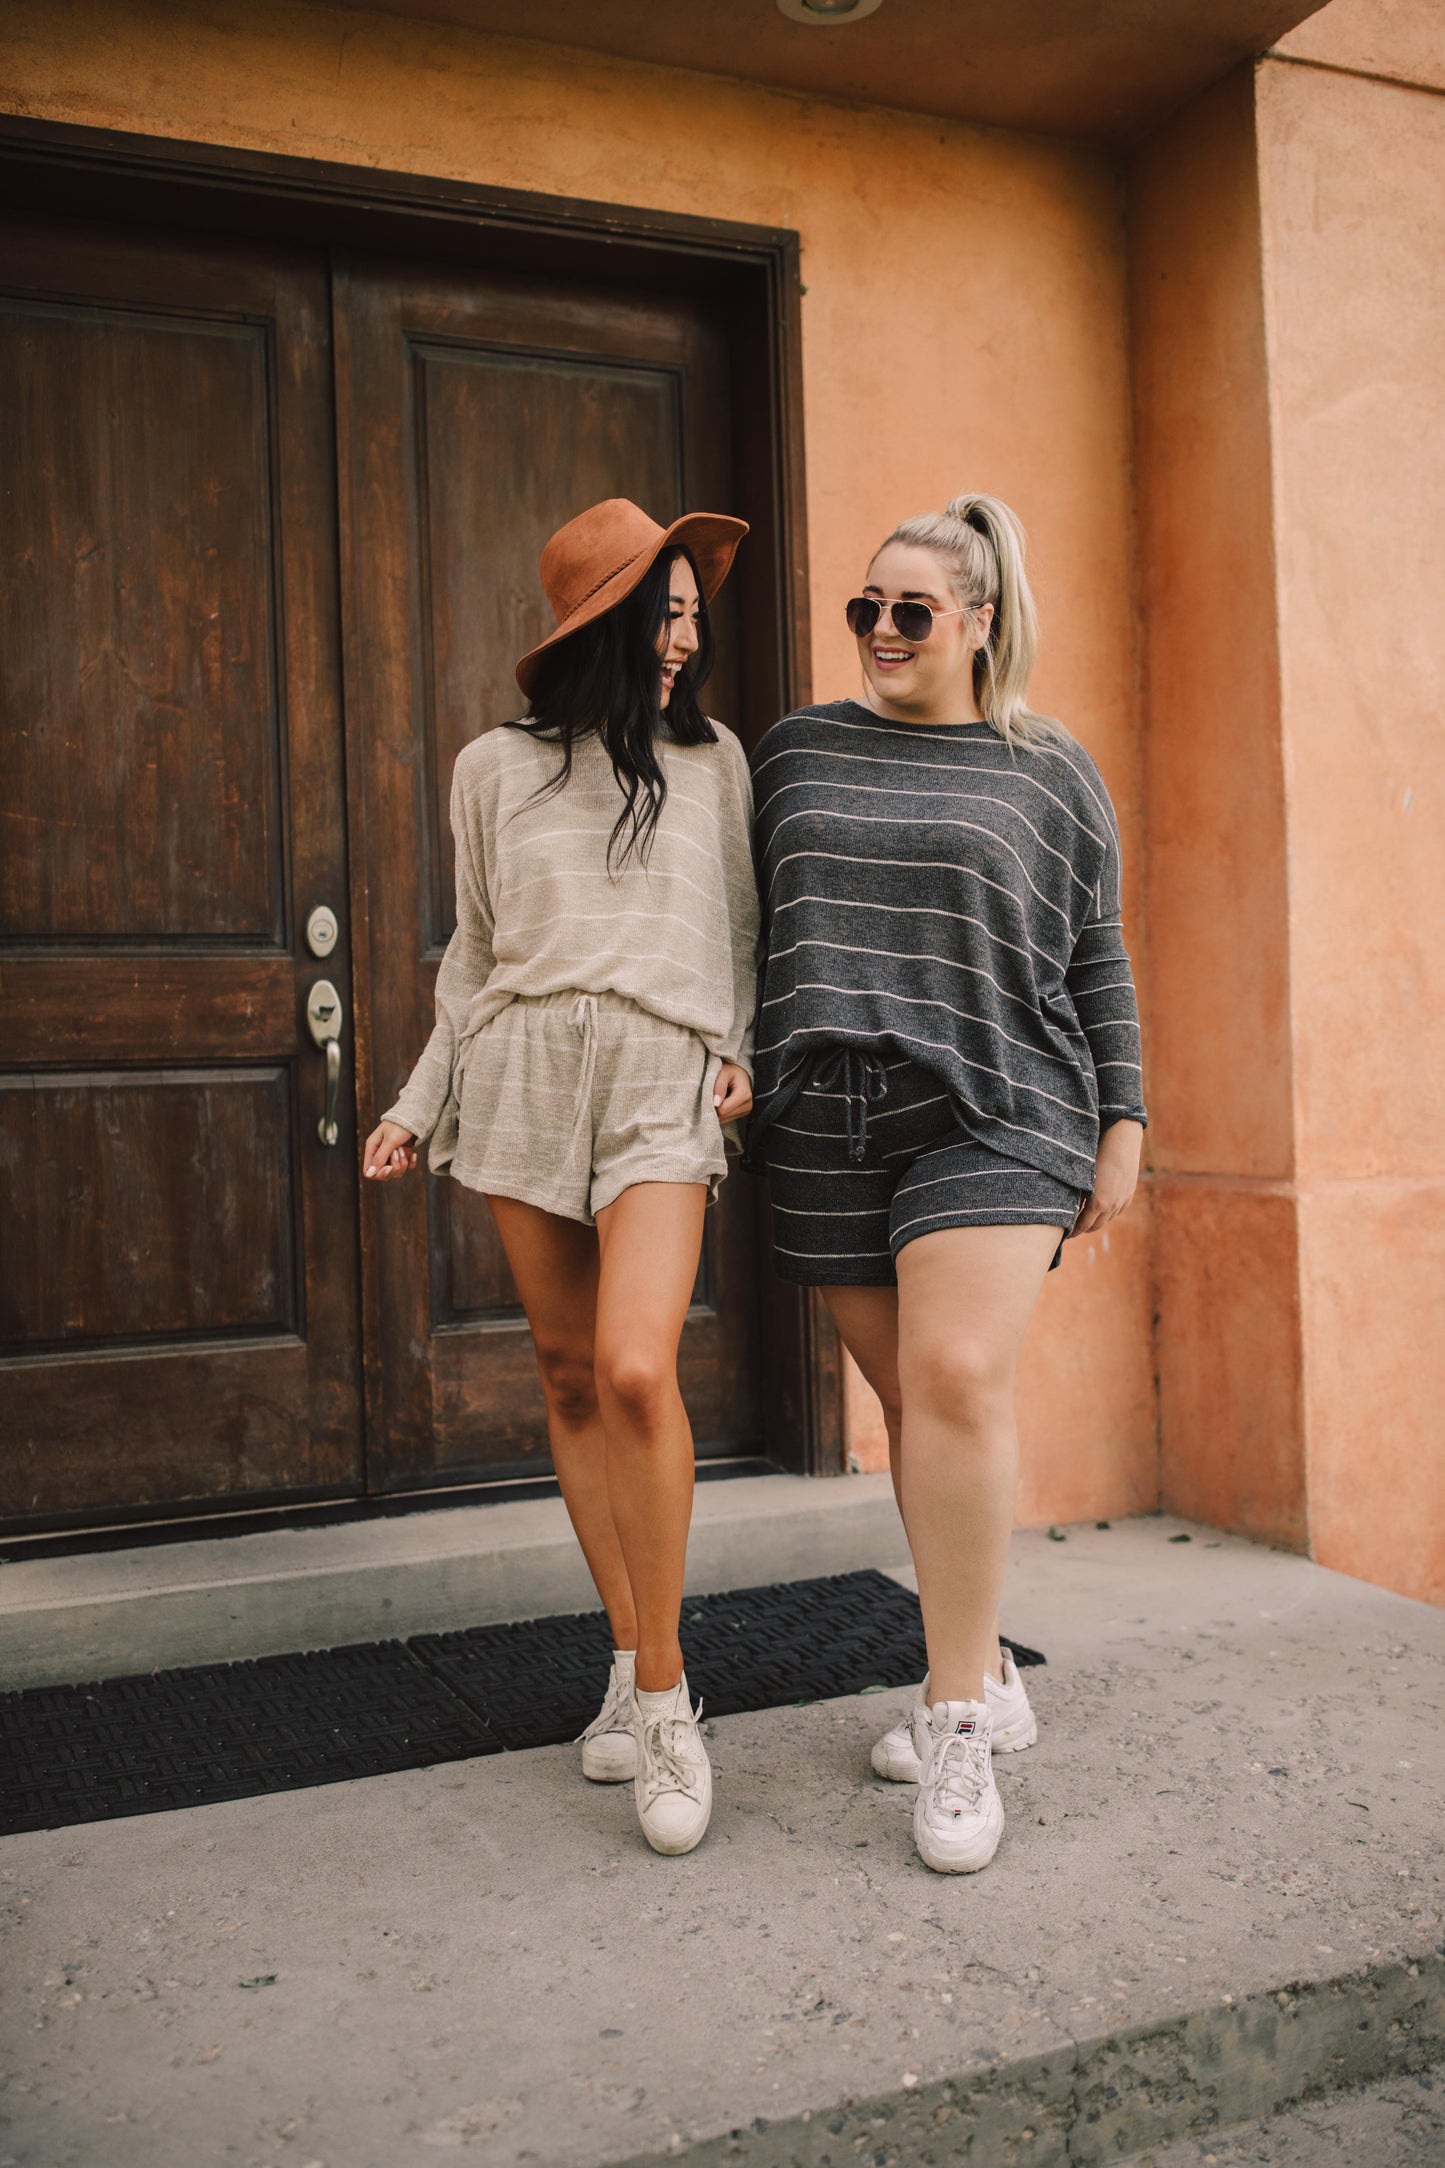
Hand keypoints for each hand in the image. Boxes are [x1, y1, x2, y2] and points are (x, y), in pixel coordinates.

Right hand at [362, 1119, 417, 1181]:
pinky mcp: (402, 1155)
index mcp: (372, 1149)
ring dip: (403, 1164)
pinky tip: (414, 1154)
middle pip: (383, 1174)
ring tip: (405, 1149)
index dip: (379, 1174)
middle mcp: (380, 1154)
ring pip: (395, 1172)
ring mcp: (391, 1156)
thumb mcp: (390, 1141)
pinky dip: (411, 1163)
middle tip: (399, 1153)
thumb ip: (380, 1157)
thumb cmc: (399, 1126)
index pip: (369, 1171)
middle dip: (394, 1167)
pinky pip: (406, 1168)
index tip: (388, 1168)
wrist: (414, 1116)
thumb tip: (370, 1174)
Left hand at [713, 1063, 753, 1124]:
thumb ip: (719, 1086)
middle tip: (710, 1095)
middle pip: (723, 1117)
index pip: (723, 1110)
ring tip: (716, 1097)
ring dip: (716, 1111)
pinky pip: (726, 1119)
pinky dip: (720, 1112)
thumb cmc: (731, 1071)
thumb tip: (716, 1103)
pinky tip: (720, 1102)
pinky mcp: (742, 1114)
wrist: (740, 1072)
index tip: (707, 1094)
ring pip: (724, 1120)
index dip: (712, 1104)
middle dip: (713, 1108)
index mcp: (744, 1095)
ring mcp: (746, 1111)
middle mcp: (747, 1105)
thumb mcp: (724, 1072)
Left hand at [1074, 1118, 1141, 1235]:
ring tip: (1086, 1219)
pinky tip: (1102, 1209)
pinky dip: (1108, 1213)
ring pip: (1107, 1219)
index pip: (1082, 1225)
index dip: (1073, 1231)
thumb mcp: (1082, 1176)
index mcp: (1098, 1203)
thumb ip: (1076, 1194)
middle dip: (1083, 1229)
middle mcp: (1112, 1205)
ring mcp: (1123, 1200)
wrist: (1121, 1140)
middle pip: (1095, 1226)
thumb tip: (1067, 1207)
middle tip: (1073, 1228)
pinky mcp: (1129, 1193)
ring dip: (1096, 1221)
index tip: (1066, 1233)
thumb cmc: (1096, 1153)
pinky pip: (1118, 1210)